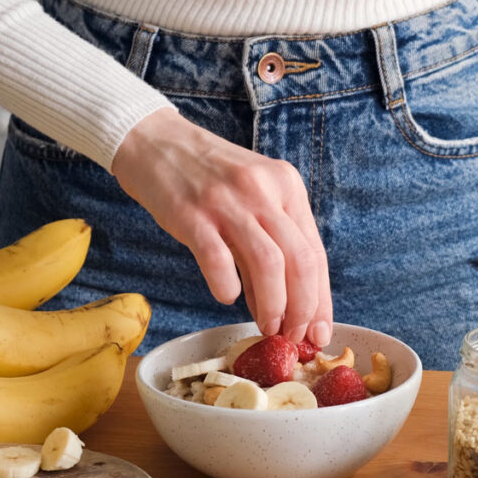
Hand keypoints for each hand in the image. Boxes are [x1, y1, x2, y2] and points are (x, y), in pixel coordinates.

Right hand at [112, 108, 332, 345]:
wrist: (156, 142)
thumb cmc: (207, 177)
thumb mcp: (252, 196)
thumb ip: (271, 244)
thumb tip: (285, 306)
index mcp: (287, 186)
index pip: (315, 251)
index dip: (321, 299)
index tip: (319, 333)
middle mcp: (264, 191)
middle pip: (300, 261)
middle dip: (303, 309)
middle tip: (293, 336)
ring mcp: (228, 202)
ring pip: (269, 264)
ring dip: (273, 305)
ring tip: (266, 326)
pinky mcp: (193, 215)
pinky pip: (219, 261)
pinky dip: (227, 287)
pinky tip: (226, 295)